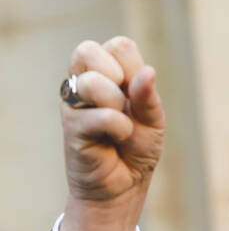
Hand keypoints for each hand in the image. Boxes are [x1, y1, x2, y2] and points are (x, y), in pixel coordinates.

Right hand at [59, 37, 164, 230]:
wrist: (126, 185)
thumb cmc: (138, 148)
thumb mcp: (154, 120)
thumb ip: (148, 96)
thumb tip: (147, 72)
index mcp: (107, 74)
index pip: (118, 45)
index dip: (134, 66)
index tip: (138, 92)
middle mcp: (85, 84)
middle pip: (88, 50)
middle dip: (118, 75)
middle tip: (125, 102)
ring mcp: (74, 105)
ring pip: (90, 82)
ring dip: (117, 104)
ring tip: (122, 124)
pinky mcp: (71, 128)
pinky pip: (100, 115)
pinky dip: (120, 127)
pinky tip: (117, 138)